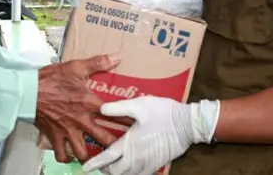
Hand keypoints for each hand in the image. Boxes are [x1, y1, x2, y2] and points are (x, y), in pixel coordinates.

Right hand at [35, 54, 120, 163]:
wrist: (26, 91)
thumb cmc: (50, 79)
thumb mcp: (75, 67)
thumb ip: (98, 63)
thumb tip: (118, 57)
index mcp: (88, 103)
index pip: (115, 113)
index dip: (128, 120)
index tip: (138, 125)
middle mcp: (80, 120)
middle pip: (104, 139)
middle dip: (116, 145)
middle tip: (124, 148)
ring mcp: (67, 131)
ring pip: (84, 153)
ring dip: (91, 157)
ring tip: (98, 157)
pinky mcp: (54, 137)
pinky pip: (62, 156)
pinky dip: (68, 158)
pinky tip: (72, 155)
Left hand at [82, 96, 219, 174]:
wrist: (187, 124)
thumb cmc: (163, 113)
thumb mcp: (139, 105)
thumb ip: (118, 108)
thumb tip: (101, 109)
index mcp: (130, 143)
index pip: (108, 157)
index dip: (95, 163)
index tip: (85, 168)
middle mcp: (138, 157)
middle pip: (117, 172)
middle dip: (106, 170)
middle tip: (99, 165)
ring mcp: (148, 163)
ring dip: (118, 173)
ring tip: (112, 168)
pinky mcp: (157, 164)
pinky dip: (132, 174)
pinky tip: (130, 168)